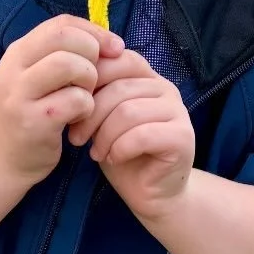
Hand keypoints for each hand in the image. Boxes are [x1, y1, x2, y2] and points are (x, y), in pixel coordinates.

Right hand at [0, 16, 123, 188]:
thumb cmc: (27, 114)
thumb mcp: (34, 77)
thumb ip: (61, 56)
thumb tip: (110, 42)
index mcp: (18, 52)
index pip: (60, 24)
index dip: (94, 31)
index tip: (114, 48)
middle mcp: (14, 69)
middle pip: (65, 38)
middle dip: (92, 52)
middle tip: (95, 77)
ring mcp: (21, 96)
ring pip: (70, 65)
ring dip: (90, 79)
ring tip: (86, 96)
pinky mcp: (33, 123)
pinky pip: (75, 101)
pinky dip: (87, 107)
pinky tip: (80, 118)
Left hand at [68, 49, 194, 219]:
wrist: (151, 194)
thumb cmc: (121, 152)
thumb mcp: (102, 118)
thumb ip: (96, 94)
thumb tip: (71, 78)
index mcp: (147, 76)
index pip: (119, 59)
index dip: (91, 79)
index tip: (71, 104)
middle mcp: (165, 88)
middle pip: (119, 87)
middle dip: (90, 114)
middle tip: (76, 137)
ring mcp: (178, 111)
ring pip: (128, 111)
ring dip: (104, 135)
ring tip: (96, 152)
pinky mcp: (182, 137)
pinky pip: (142, 135)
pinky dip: (120, 149)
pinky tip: (113, 158)